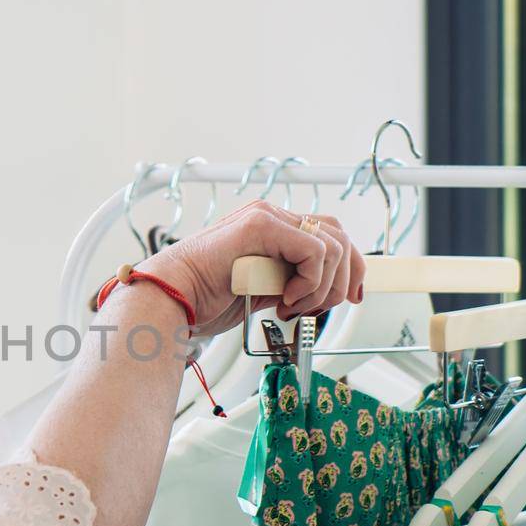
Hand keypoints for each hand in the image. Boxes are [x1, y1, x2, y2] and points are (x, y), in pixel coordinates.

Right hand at [142, 199, 364, 338]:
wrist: (173, 298)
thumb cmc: (205, 299)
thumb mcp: (264, 291)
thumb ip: (292, 283)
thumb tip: (326, 293)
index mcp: (272, 229)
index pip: (329, 236)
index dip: (350, 269)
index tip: (352, 297)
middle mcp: (272, 216)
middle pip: (340, 236)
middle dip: (343, 280)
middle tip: (316, 309)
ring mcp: (267, 217)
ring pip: (333, 246)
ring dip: (322, 288)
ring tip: (292, 307)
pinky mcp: (262, 226)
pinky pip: (315, 251)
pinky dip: (310, 282)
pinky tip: (285, 298)